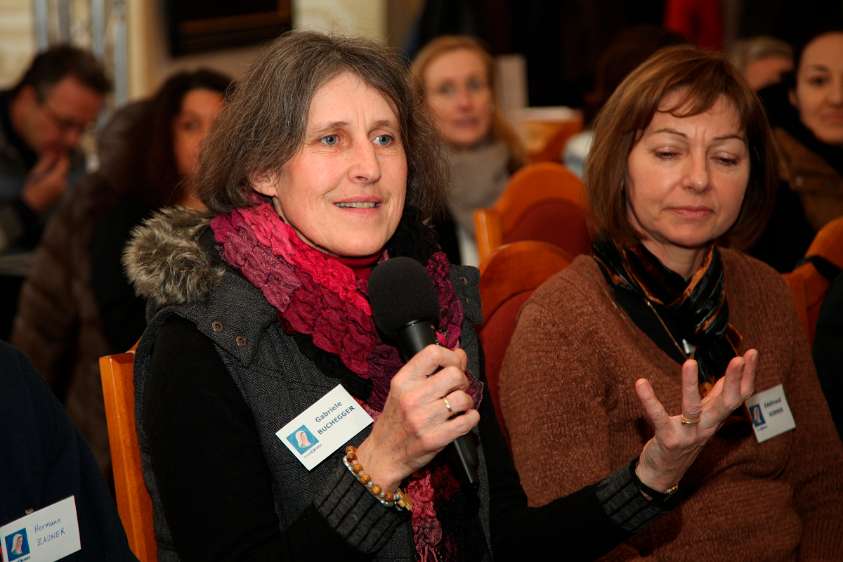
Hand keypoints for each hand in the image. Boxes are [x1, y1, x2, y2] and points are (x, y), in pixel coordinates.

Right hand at [22, 151, 69, 211]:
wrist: (31, 207)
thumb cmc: (31, 189)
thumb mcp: (36, 174)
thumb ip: (46, 163)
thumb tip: (52, 152)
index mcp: (57, 179)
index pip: (64, 163)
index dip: (63, 155)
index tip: (59, 149)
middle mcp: (63, 184)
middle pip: (65, 169)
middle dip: (61, 162)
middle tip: (54, 154)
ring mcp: (64, 190)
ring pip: (64, 175)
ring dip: (59, 170)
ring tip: (51, 164)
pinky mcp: (62, 193)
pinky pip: (62, 182)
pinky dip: (58, 177)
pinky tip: (50, 175)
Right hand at [356, 345, 479, 491]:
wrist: (384, 454)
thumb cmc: (395, 420)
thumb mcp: (402, 389)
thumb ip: (429, 371)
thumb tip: (459, 354)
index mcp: (403, 381)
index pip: (433, 353)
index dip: (451, 356)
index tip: (455, 364)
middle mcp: (412, 397)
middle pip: (454, 374)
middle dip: (462, 380)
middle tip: (457, 388)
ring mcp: (424, 419)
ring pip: (463, 398)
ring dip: (467, 401)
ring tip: (459, 406)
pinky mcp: (435, 438)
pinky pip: (468, 421)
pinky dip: (471, 418)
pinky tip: (463, 418)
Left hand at [634, 349, 757, 491]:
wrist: (663, 474)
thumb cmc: (683, 440)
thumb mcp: (702, 419)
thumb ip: (713, 398)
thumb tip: (726, 377)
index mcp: (715, 418)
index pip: (739, 397)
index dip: (747, 376)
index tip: (753, 352)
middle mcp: (706, 427)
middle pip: (726, 404)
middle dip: (734, 381)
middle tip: (739, 359)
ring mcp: (688, 434)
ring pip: (693, 409)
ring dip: (691, 385)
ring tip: (690, 362)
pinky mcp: (667, 439)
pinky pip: (658, 417)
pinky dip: (649, 400)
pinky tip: (641, 383)